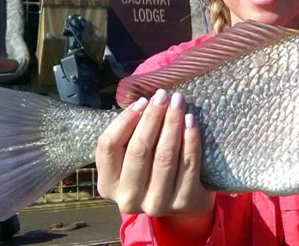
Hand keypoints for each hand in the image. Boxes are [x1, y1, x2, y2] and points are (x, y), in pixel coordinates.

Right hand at [95, 89, 214, 228]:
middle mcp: (128, 199)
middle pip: (138, 150)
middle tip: (163, 95)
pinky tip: (191, 122)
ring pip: (164, 156)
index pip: (109, 146)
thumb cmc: (151, 168)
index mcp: (108, 185)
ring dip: (172, 124)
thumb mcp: (131, 156)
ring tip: (178, 102)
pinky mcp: (183, 203)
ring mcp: (156, 203)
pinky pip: (188, 164)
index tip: (142, 100)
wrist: (182, 200)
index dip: (125, 120)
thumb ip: (129, 134)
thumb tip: (143, 99)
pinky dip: (190, 140)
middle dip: (152, 117)